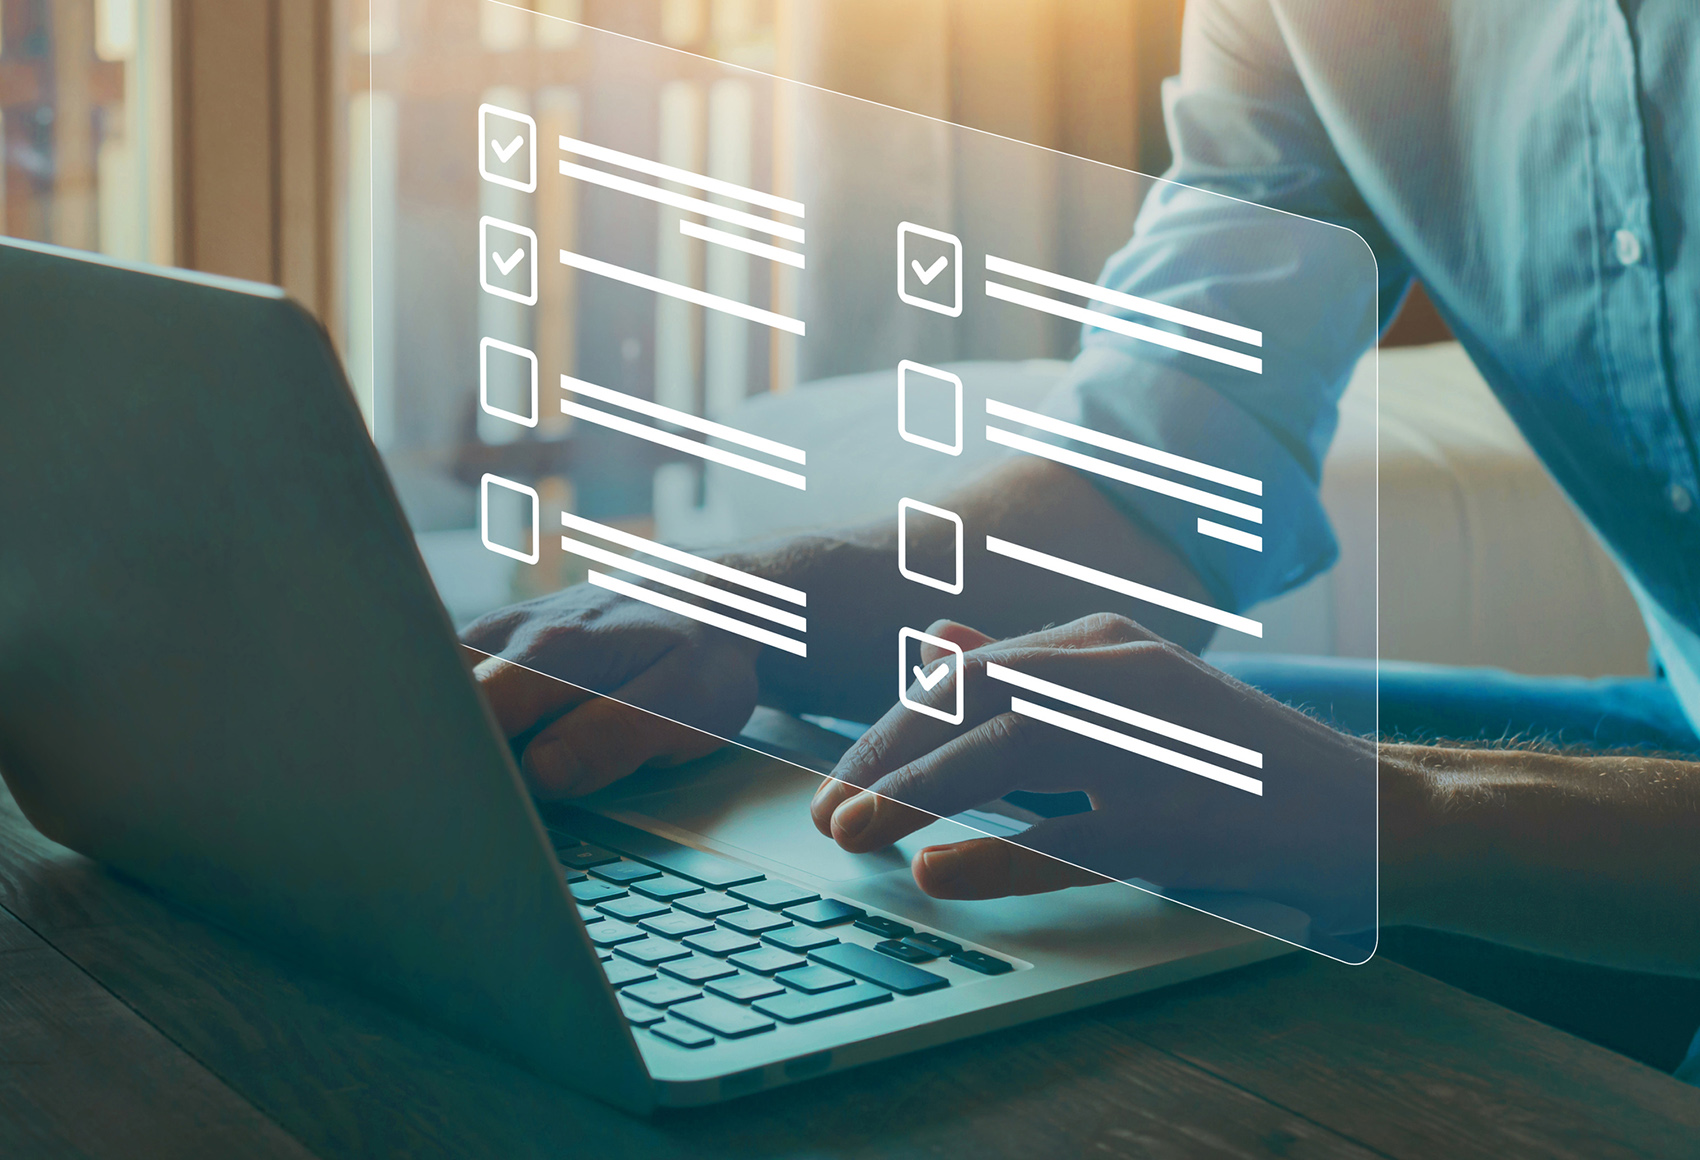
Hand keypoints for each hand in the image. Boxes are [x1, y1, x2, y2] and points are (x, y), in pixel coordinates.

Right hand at [461, 580, 755, 797]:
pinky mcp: (496, 644)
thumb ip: (614, 737)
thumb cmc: (700, 653)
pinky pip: (461, 687)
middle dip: (457, 758)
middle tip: (494, 802)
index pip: (471, 716)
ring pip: (446, 696)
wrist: (707, 594)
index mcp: (552, 652)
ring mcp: (498, 634)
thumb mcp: (685, 705)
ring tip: (508, 771)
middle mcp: (510, 633)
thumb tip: (541, 771)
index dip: (472, 769)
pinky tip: (512, 745)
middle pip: (442, 707)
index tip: (490, 808)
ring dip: (466, 740)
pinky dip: (476, 722)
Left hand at [810, 614, 1375, 929]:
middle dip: (883, 754)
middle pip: (969, 698)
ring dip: (912, 796)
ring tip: (850, 837)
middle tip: (826, 813)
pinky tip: (936, 873)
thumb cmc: (1234, 764)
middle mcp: (1124, 673)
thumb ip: (1031, 673)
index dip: (890, 726)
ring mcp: (1155, 741)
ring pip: (1002, 753)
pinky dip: (992, 855)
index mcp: (1104, 642)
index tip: (840, 778)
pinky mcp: (1182, 820)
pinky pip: (1066, 837)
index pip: (966, 671)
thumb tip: (935, 645)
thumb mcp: (1128, 698)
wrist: (1369, 813)